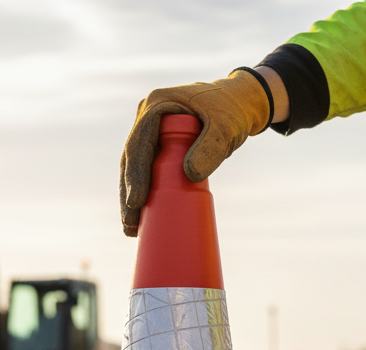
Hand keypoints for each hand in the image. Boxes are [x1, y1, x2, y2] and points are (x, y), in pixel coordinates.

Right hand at [119, 70, 270, 236]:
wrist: (238, 105)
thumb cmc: (232, 111)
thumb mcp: (226, 127)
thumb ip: (212, 146)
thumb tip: (190, 174)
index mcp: (156, 104)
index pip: (139, 143)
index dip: (135, 174)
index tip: (136, 202)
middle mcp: (147, 117)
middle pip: (131, 159)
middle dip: (128, 193)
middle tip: (131, 225)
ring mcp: (149, 132)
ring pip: (133, 168)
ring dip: (129, 198)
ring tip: (132, 229)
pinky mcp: (157, 146)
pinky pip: (144, 171)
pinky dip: (140, 193)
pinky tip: (137, 219)